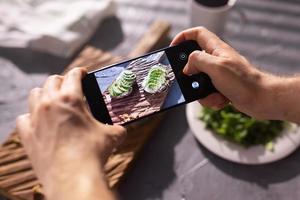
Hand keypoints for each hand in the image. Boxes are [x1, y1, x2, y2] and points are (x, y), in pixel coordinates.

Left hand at [16, 68, 124, 199]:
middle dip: (62, 81)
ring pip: (35, 94)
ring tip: (53, 100)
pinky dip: (31, 116)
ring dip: (45, 94)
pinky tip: (39, 121)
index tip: (83, 73)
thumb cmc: (92, 153)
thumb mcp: (112, 136)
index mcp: (71, 99)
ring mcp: (36, 119)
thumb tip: (121, 130)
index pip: (73, 75)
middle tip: (70, 86)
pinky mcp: (28, 135)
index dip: (80, 72)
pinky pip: (24, 118)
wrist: (72, 176)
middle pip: (52, 81)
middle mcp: (50, 104)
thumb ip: (117, 128)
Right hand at [171, 27, 279, 119]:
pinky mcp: (222, 87)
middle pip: (194, 61)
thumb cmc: (243, 82)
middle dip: (190, 75)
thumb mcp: (216, 67)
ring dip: (202, 92)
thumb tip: (187, 67)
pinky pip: (207, 93)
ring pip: (198, 81)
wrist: (262, 100)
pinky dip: (211, 100)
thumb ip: (197, 61)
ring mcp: (219, 74)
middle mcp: (217, 60)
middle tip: (189, 81)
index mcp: (216, 49)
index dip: (183, 37)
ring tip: (214, 95)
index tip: (173, 48)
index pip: (197, 34)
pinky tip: (221, 101)